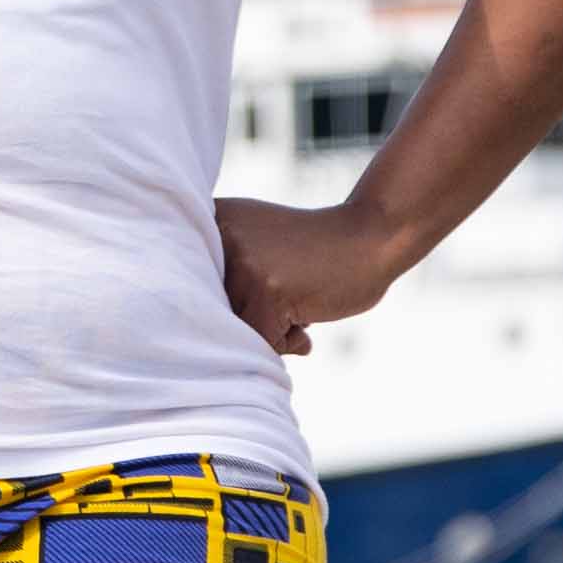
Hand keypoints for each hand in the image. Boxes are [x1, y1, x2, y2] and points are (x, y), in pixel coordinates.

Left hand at [213, 194, 412, 357]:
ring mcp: (243, 262)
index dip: (227, 303)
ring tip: (298, 299)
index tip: (259, 287)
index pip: (191, 289)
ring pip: (236, 331)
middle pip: (210, 313)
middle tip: (286, 291)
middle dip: (250, 317)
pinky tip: (309, 312)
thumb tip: (193, 343)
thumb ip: (219, 274)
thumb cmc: (313, 250)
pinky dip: (289, 342)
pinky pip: (262, 343)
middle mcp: (218, 234)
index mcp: (210, 219)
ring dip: (270, 330)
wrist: (372, 237)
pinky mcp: (267, 290)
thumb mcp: (254, 239)